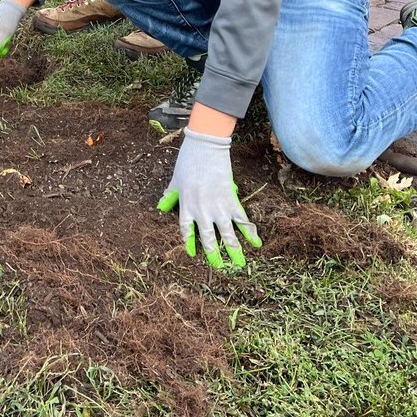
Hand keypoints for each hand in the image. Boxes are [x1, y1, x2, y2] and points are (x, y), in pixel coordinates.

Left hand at [157, 128, 260, 268]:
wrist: (206, 148)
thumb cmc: (188, 161)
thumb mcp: (175, 179)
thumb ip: (170, 195)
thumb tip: (160, 206)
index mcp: (185, 206)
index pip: (186, 230)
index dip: (189, 243)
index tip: (192, 254)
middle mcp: (201, 211)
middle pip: (207, 238)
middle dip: (214, 254)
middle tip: (219, 268)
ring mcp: (217, 207)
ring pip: (226, 234)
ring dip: (233, 250)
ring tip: (239, 264)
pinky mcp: (231, 201)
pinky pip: (242, 220)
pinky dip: (250, 232)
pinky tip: (256, 243)